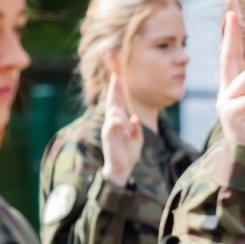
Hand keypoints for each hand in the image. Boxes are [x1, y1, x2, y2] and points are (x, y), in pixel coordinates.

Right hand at [99, 72, 143, 186]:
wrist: (121, 168)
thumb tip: (134, 118)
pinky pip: (112, 124)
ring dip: (120, 111)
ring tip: (124, 119)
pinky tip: (122, 123)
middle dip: (114, 89)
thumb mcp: (136, 139)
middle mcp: (113, 123)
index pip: (118, 103)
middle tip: (116, 76)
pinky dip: (117, 121)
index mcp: (120, 122)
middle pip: (113, 103)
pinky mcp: (108, 136)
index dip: (117, 90)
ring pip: (113, 112)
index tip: (117, 76)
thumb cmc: (128, 153)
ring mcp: (110, 128)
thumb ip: (136, 129)